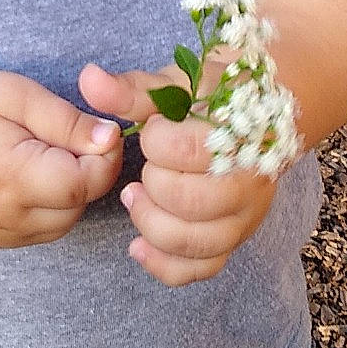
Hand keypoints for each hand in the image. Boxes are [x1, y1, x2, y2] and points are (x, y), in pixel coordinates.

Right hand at [0, 66, 121, 247]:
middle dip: (88, 173)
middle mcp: (5, 216)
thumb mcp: (13, 94)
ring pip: (65, 222)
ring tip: (47, 154)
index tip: (97, 131)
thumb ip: (65, 120)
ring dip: (71, 191)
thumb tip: (110, 138)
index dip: (103, 158)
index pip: (84, 183)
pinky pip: (44, 231)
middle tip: (69, 137)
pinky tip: (33, 175)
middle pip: (78, 205)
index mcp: (9, 176)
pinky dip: (51, 206)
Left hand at [79, 61, 275, 286]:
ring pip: (195, 242)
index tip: (155, 130)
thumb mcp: (175, 85)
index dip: (156, 141)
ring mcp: (246, 216)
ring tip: (134, 198)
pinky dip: (164, 264)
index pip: (189, 150)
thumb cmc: (213, 98)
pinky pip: (202, 268)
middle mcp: (251, 181)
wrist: (258, 116)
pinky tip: (138, 246)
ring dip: (151, 223)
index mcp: (241, 134)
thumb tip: (88, 79)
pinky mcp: (235, 240)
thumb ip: (132, 90)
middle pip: (191, 201)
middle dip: (153, 183)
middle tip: (146, 166)